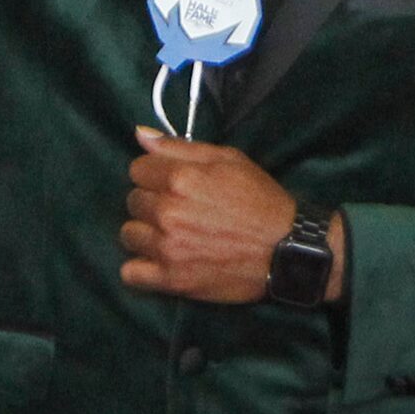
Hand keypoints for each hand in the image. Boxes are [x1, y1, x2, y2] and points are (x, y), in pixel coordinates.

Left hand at [121, 128, 341, 303]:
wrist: (286, 249)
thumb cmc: (260, 199)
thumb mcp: (229, 159)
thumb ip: (180, 146)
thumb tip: (140, 134)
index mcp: (180, 178)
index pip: (136, 169)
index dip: (154, 174)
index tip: (171, 183)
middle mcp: (167, 211)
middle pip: (132, 201)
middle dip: (152, 201)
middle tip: (179, 209)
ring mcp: (167, 248)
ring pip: (128, 235)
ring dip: (146, 233)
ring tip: (172, 235)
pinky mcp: (170, 280)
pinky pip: (130, 273)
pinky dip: (141, 268)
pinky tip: (160, 261)